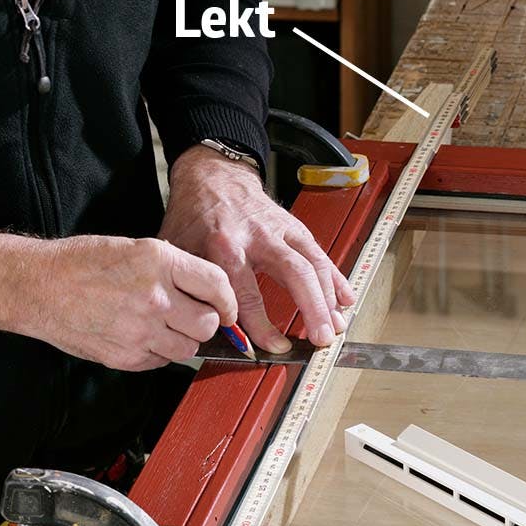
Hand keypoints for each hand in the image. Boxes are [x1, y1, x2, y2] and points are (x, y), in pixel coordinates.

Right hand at [0, 232, 236, 370]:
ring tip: (165, 326)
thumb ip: (177, 269)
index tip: (227, 308)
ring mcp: (140, 330)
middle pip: (208, 324)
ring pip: (189, 348)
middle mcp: (154, 296)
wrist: (38, 286)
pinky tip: (142, 335)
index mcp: (160, 262)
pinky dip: (159, 352)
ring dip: (184, 340)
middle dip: (207, 322)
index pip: (217, 285)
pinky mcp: (126, 356)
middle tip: (194, 316)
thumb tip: (210, 293)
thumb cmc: (83, 262)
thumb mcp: (138, 248)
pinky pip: (162, 361)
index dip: (228, 301)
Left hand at [159, 145, 355, 351]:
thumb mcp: (180, 253)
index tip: (273, 347)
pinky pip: (320, 254)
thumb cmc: (194, 218)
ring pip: (312, 263)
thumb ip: (192, 289)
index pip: (245, 291)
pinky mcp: (295, 227)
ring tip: (336, 326)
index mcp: (223, 245)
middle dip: (311, 307)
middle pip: (292, 273)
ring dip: (328, 297)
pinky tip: (345, 300)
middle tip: (320, 338)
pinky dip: (335, 278)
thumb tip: (201, 331)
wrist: (213, 178)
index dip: (260, 324)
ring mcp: (280, 230)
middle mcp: (256, 236)